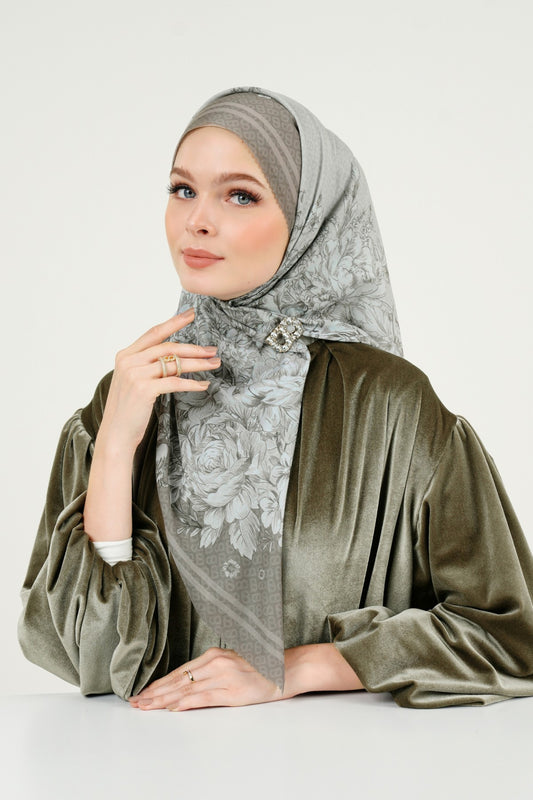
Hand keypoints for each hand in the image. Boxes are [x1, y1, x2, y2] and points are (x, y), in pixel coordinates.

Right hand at [98, 307, 219, 455]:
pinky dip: (192, 383)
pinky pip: (175, 382)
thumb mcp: (133, 381)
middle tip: (213, 349)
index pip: (154, 333)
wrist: (115, 434)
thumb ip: (146, 365)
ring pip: (174, 363)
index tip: (191, 314)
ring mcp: (135, 374)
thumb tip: (173, 357)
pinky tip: (204, 385)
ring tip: (214, 363)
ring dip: (198, 363)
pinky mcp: (144, 389)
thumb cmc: (128, 409)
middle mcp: (129, 361)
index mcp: (125, 355)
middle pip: (168, 347)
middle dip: (193, 348)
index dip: (174, 322)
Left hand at [128, 648, 282, 711]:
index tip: (144, 692)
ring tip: (147, 706)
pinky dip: (187, 703)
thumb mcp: (231, 664)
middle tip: (137, 701)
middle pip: (179, 680)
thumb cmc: (260, 668)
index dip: (160, 683)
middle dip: (155, 692)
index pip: (180, 671)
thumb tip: (185, 687)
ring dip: (164, 699)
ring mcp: (224, 676)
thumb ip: (209, 672)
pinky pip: (205, 698)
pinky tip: (173, 708)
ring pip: (187, 689)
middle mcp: (216, 662)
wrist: (286, 669)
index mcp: (214, 655)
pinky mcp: (233, 690)